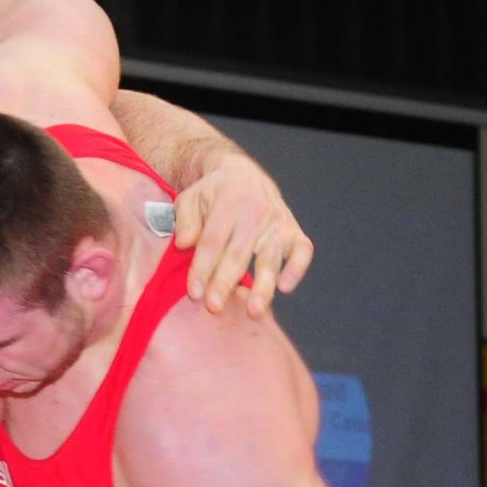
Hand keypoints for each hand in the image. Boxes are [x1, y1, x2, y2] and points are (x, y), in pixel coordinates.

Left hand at [173, 155, 311, 317]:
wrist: (241, 175)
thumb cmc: (212, 194)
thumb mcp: (190, 198)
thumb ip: (185, 220)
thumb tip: (185, 243)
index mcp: (229, 199)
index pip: (213, 240)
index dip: (202, 268)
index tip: (194, 293)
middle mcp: (257, 210)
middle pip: (238, 253)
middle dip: (225, 282)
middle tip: (214, 307)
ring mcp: (278, 221)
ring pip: (270, 258)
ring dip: (263, 287)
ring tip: (253, 311)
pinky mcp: (294, 231)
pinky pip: (302, 250)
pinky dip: (296, 268)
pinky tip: (284, 288)